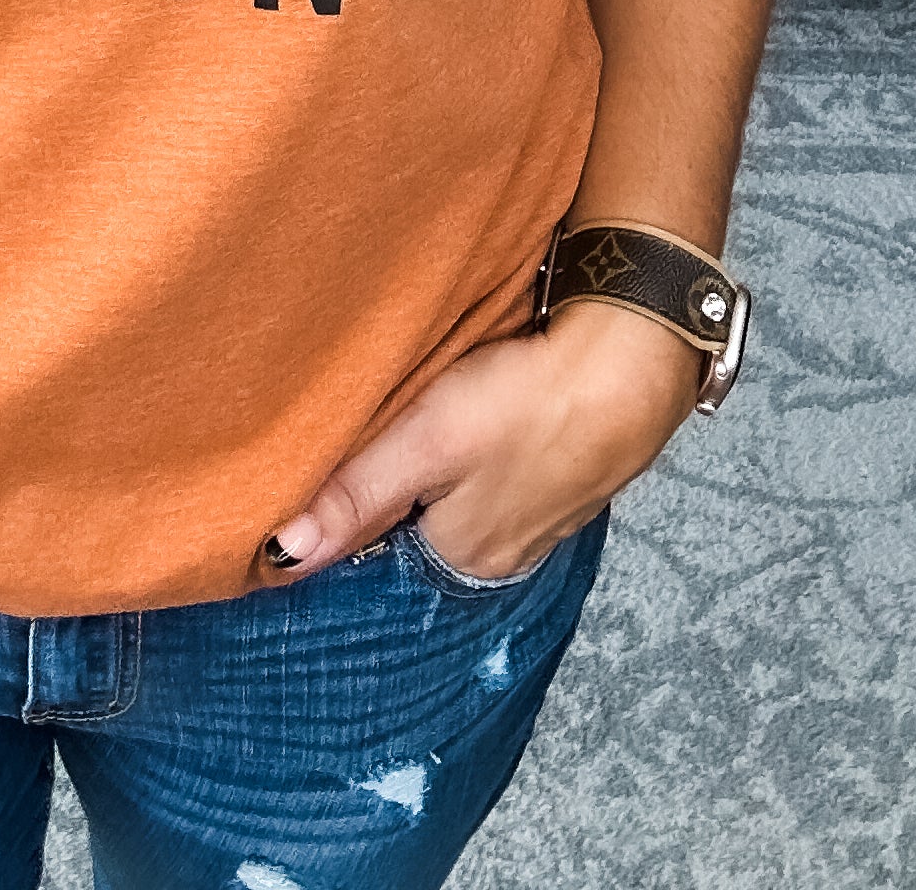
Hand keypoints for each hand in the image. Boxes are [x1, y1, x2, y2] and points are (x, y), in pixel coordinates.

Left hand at [258, 303, 701, 587]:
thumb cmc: (528, 401)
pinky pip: (506, 466)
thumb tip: (281, 554)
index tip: (328, 466)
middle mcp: (503, 550)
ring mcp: (543, 512)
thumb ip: (356, 494)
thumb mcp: (427, 443)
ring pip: (465, 492)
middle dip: (398, 481)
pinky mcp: (566, 468)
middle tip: (374, 425)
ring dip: (445, 462)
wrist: (634, 360)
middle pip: (423, 520)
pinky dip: (487, 444)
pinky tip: (483, 411)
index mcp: (461, 556)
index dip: (351, 504)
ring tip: (423, 416)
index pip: (380, 547)